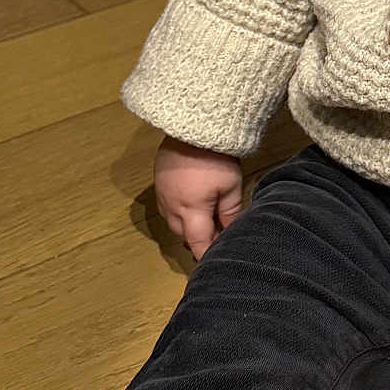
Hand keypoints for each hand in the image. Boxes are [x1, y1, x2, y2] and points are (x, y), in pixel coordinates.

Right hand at [154, 137, 243, 259]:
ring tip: (207, 224)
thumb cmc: (215, 157)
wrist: (193, 126)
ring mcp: (162, 194)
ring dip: (188, 227)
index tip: (214, 264)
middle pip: (184, 235)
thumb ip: (230, 213)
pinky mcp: (159, 182)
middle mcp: (171, 207)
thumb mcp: (231, 187)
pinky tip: (193, 206)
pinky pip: (168, 207)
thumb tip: (230, 233)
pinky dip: (179, 213)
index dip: (206, 255)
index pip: (198, 243)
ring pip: (174, 222)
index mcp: (190, 211)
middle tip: (217, 240)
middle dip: (198, 241)